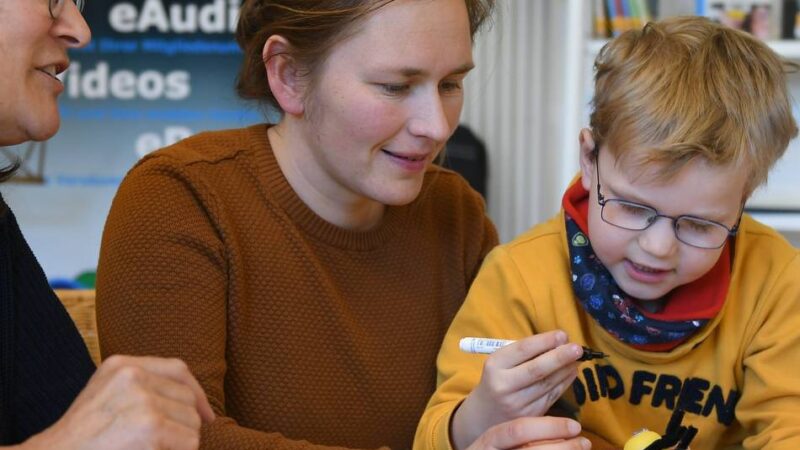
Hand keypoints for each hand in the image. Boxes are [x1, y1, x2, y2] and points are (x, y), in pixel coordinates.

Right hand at [22, 355, 214, 449]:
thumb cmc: (81, 439)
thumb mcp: (105, 396)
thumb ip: (141, 386)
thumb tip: (193, 402)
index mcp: (121, 365)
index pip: (178, 369)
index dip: (197, 393)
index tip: (207, 415)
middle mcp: (133, 377)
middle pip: (187, 397)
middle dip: (184, 424)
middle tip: (162, 443)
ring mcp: (143, 401)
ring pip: (192, 421)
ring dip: (180, 441)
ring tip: (152, 449)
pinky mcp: (151, 428)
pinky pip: (189, 442)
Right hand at [452, 330, 582, 448]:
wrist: (483, 415)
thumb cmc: (496, 381)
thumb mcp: (500, 364)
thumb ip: (524, 354)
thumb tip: (557, 342)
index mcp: (494, 366)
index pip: (522, 350)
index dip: (544, 341)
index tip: (562, 334)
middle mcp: (503, 385)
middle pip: (536, 370)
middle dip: (559, 357)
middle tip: (577, 348)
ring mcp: (517, 404)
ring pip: (547, 384)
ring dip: (566, 370)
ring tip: (578, 358)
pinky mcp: (529, 416)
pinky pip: (551, 397)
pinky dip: (564, 383)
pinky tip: (572, 373)